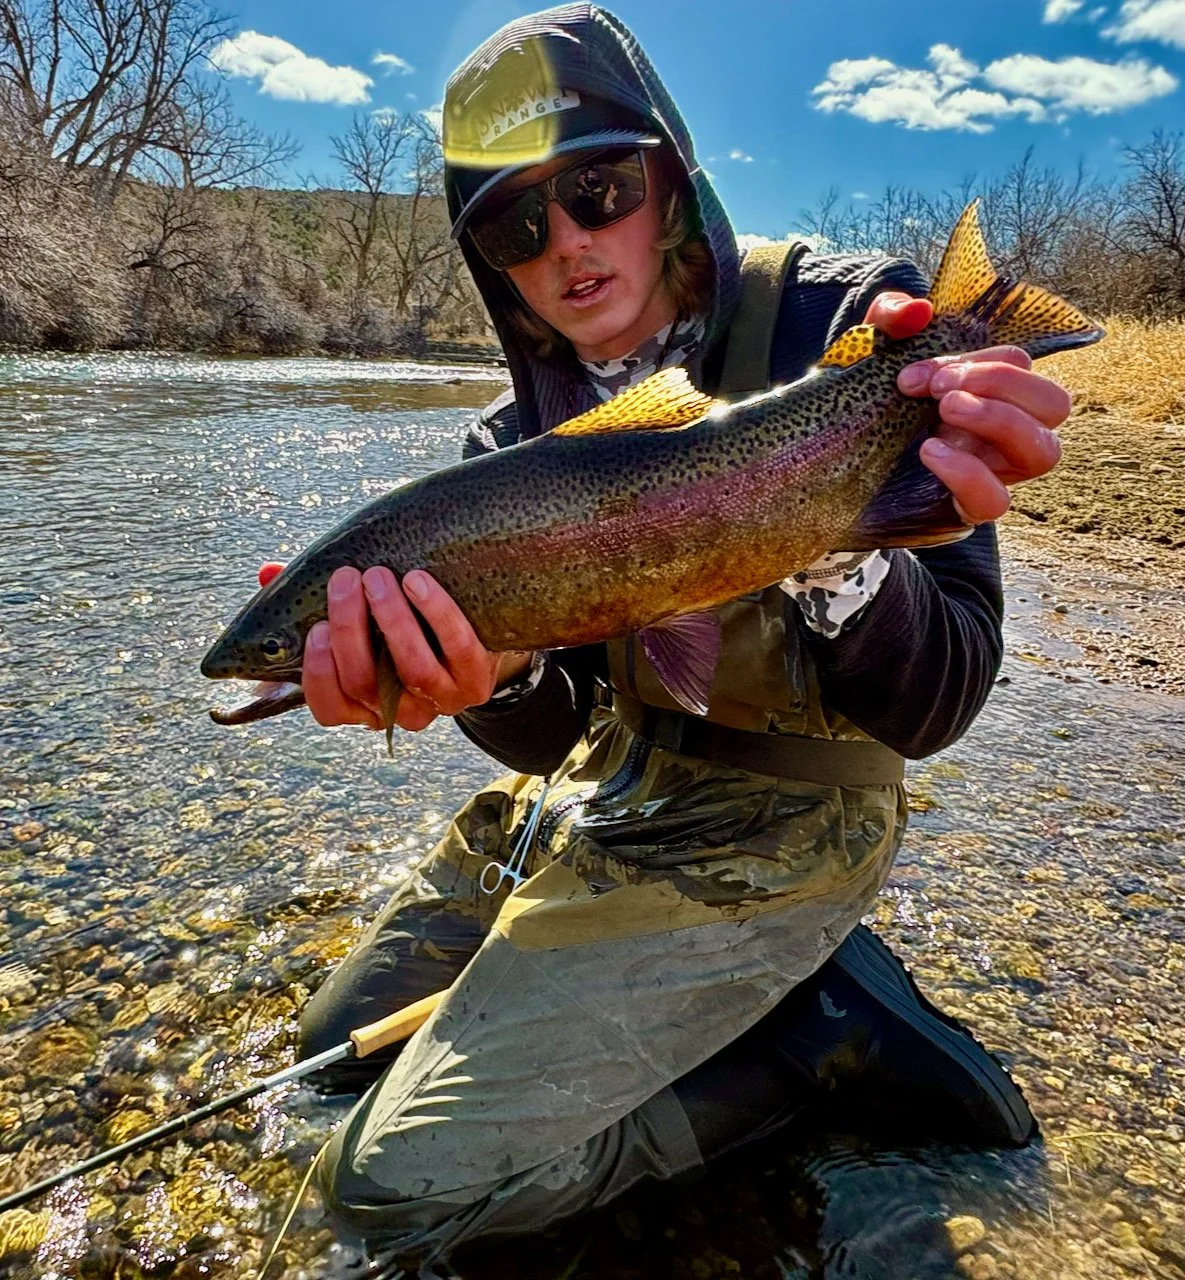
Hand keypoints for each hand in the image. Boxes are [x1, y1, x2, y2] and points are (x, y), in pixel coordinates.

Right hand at [257, 562, 531, 732]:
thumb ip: (311, 599)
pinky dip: (436, 613)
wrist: (473, 630)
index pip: (330, 710)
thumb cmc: (400, 621)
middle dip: (350, 629)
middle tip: (344, 579)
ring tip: (378, 576)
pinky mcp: (476, 683)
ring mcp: (441, 702)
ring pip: (412, 670)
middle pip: (365, 684)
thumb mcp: (356, 614)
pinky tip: (417, 581)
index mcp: (362, 705)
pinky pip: (457, 649)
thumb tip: (268, 573)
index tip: (315, 629)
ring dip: (393, 619)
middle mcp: (399, 713)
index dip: (319, 675)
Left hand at [864, 292, 1070, 523]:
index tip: (914, 375)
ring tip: (946, 411)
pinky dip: (968, 473)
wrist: (831, 460)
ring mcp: (992, 472)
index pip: (1019, 365)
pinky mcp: (966, 509)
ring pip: (1044, 452)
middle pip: (1054, 402)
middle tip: (941, 391)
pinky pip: (995, 502)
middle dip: (1001, 384)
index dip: (974, 361)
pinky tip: (929, 452)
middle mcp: (1002, 432)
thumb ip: (890, 317)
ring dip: (1000, 421)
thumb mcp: (871, 351)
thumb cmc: (864, 401)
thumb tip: (919, 311)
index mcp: (991, 391)